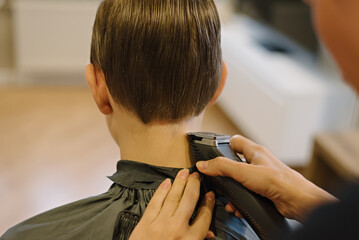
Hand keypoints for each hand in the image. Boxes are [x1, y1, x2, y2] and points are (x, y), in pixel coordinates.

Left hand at [129, 169, 215, 239]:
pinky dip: (161, 190)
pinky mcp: (146, 222)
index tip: (210, 194)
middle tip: (197, 175)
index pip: (204, 216)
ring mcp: (160, 224)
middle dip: (194, 185)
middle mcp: (177, 229)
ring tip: (185, 172)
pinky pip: (155, 201)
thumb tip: (208, 233)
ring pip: (173, 197)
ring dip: (180, 182)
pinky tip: (166, 182)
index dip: (209, 203)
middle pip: (189, 200)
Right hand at [196, 135, 336, 221]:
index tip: (212, 154)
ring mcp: (262, 177)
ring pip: (240, 181)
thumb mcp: (244, 171)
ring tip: (228, 199)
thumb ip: (222, 167)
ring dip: (232, 191)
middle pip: (235, 164)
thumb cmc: (279, 181)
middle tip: (217, 181)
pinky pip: (247, 193)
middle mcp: (258, 162)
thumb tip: (204, 164)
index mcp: (255, 152)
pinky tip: (237, 207)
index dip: (223, 145)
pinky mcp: (264, 191)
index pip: (235, 141)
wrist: (297, 201)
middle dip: (225, 175)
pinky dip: (240, 201)